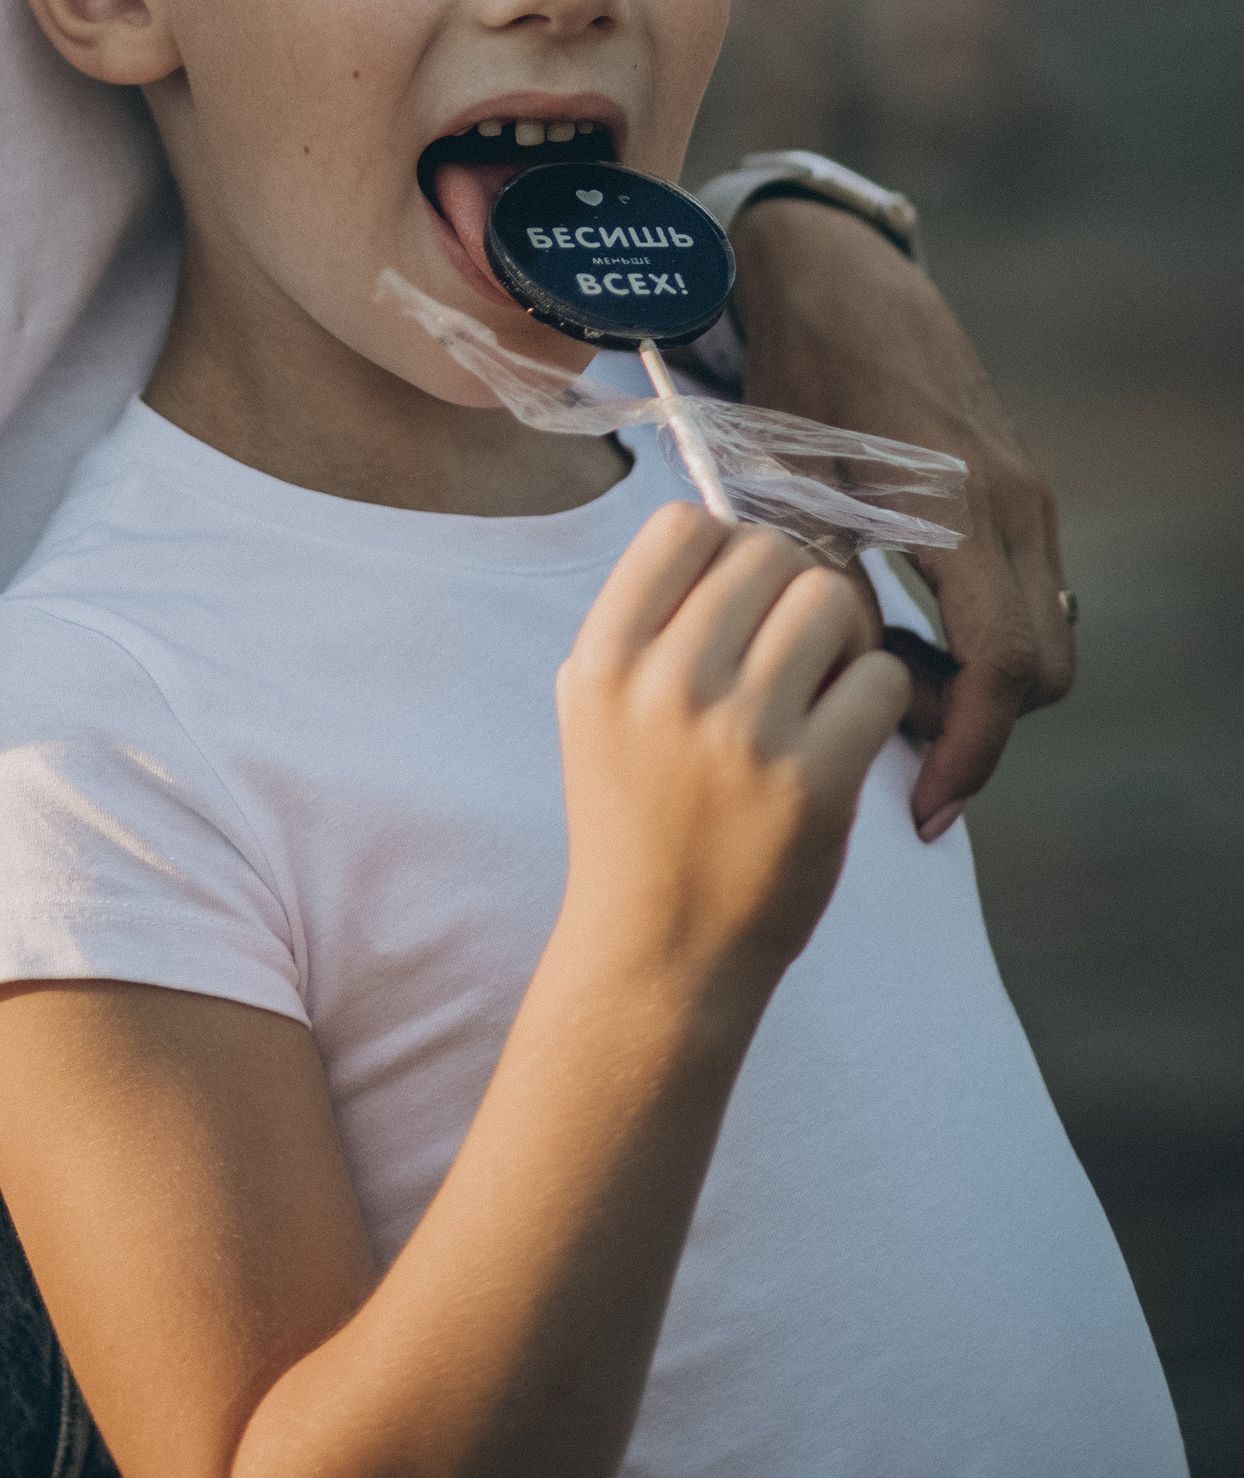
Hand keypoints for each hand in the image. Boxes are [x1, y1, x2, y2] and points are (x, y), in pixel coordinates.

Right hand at [554, 506, 910, 1023]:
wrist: (661, 952)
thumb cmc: (634, 818)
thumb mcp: (596, 706)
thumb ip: (644, 620)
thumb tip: (728, 532)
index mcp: (605, 659)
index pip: (682, 526)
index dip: (724, 544)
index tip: (737, 593)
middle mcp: (667, 686)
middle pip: (768, 553)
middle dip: (794, 584)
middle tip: (794, 639)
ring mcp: (743, 736)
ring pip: (832, 600)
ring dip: (843, 631)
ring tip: (826, 678)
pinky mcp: (816, 785)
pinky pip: (881, 679)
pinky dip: (877, 693)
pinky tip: (847, 728)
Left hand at [729, 200, 1071, 837]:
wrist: (837, 268)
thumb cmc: (799, 364)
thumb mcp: (788, 469)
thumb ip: (822, 571)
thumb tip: (844, 668)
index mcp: (959, 505)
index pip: (1000, 669)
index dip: (967, 752)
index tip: (922, 803)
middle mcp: (1015, 505)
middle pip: (1042, 670)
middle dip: (979, 725)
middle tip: (888, 734)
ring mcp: (1028, 494)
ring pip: (1045, 635)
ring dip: (983, 682)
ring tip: (884, 680)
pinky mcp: (1020, 487)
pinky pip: (1030, 593)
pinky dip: (986, 635)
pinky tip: (907, 630)